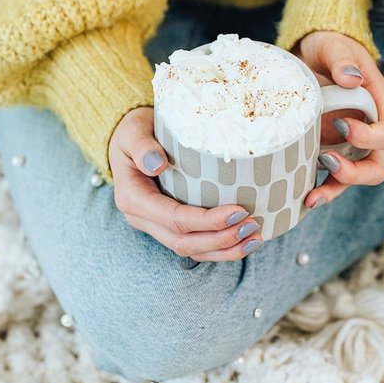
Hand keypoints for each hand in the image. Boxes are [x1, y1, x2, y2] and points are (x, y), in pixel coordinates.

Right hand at [108, 106, 262, 261]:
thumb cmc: (133, 131)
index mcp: (133, 198)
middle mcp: (142, 218)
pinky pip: (194, 245)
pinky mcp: (168, 226)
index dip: (207, 221)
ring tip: (254, 239)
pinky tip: (244, 241)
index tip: (238, 211)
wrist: (129, 140)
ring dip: (224, 249)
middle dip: (220, 239)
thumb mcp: (132, 132)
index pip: (173, 219)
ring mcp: (155, 226)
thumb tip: (157, 163)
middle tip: (252, 226)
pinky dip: (219, 247)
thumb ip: (141, 145)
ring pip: (190, 250)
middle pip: (183, 242)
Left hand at [290, 31, 383, 206]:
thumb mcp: (333, 45)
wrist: (305, 54)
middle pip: (376, 166)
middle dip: (356, 172)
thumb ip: (341, 59)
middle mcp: (366, 130)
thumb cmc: (326, 47)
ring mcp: (345, 145)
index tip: (342, 124)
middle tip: (327, 160)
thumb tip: (351, 79)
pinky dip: (317, 189)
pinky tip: (299, 197)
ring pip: (352, 179)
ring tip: (311, 196)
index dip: (370, 137)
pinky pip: (327, 178)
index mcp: (378, 106)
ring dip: (334, 189)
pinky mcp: (324, 151)